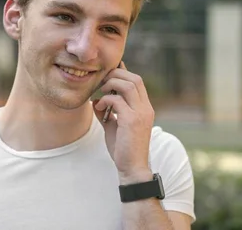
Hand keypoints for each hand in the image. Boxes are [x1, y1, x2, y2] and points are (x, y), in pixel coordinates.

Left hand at [93, 61, 154, 183]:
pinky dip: (106, 100)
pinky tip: (99, 107)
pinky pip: (117, 100)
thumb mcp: (113, 126)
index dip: (122, 73)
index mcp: (145, 108)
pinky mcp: (132, 120)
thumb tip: (95, 101)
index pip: (137, 81)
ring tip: (101, 91)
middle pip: (134, 78)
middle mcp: (146, 108)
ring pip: (128, 84)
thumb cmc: (123, 149)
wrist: (132, 168)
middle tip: (102, 83)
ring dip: (111, 84)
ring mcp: (141, 113)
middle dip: (116, 75)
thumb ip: (107, 112)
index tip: (107, 75)